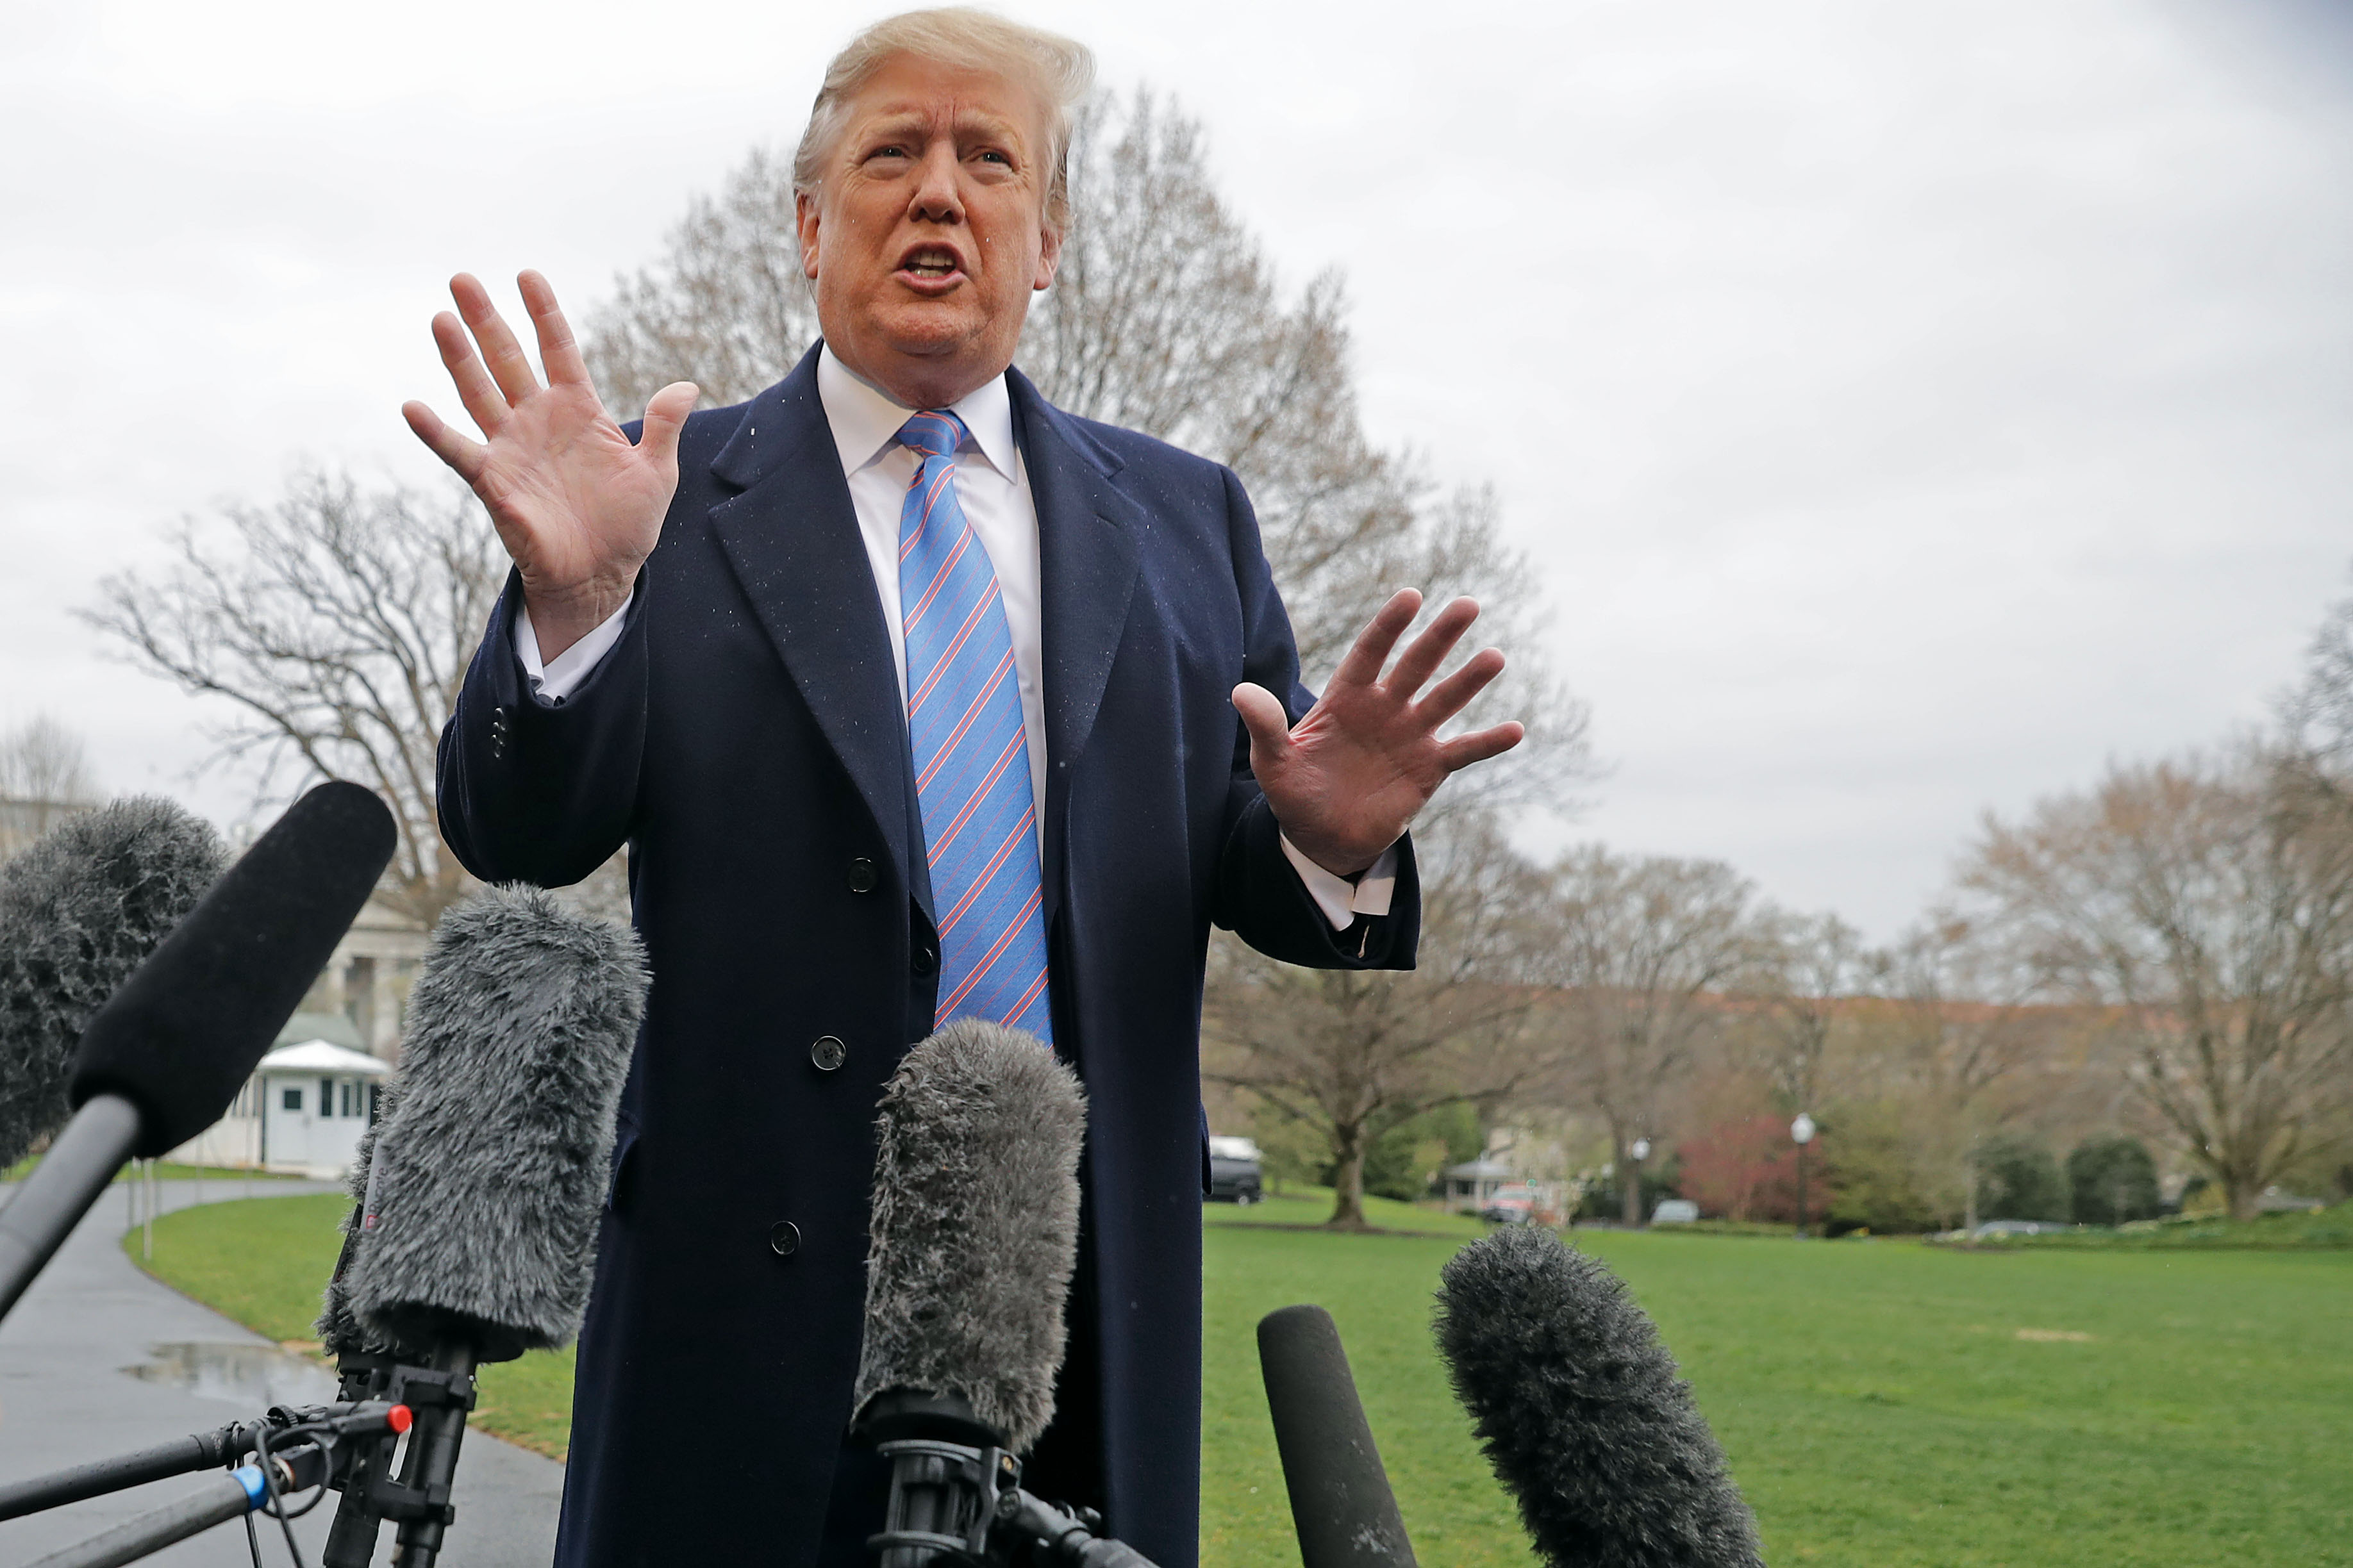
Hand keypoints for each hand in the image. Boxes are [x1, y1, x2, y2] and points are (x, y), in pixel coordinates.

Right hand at [402, 271, 698, 657]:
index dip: (545, 313)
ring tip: (441, 320)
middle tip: (462, 278)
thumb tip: (686, 387)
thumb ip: (662, 427)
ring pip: (479, 394)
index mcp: (578, 410)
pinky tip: (413, 408)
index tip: (527, 275)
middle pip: (508, 360)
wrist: (602, 575)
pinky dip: (435, 432)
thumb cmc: (627, 524)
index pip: (559, 350)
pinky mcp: (494, 483)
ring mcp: (512, 448)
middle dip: (486, 320)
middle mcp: (538, 421)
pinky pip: (460, 452)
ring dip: (458, 359)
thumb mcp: (656, 472)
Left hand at [1234, 590, 1524, 876]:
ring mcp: (1410, 736)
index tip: (1411, 596)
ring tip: (1495, 657)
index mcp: (1347, 698)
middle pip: (1415, 665)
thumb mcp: (1274, 764)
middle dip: (1440, 636)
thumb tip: (1239, 690)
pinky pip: (1463, 752)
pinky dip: (1487, 742)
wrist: (1322, 837)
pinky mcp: (1428, 769)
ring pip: (1444, 700)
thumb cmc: (1295, 794)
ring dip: (1469, 680)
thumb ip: (1264, 727)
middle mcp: (1384, 708)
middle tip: (1468, 605)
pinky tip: (1516, 730)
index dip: (1389, 626)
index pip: (1370, 652)